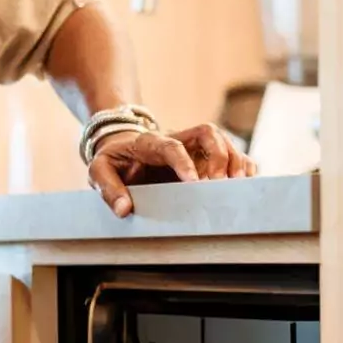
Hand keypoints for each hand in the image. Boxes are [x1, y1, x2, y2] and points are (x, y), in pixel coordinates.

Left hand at [89, 122, 254, 215]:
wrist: (121, 149)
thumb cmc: (112, 161)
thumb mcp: (98, 171)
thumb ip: (108, 189)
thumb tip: (124, 210)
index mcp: (149, 142)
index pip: (171, 145)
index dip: (184, 162)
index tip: (193, 183)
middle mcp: (177, 139)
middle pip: (207, 132)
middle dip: (219, 155)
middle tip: (221, 184)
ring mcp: (193, 148)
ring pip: (223, 141)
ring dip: (235, 161)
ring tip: (238, 186)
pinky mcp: (204, 158)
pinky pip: (230, 156)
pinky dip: (242, 167)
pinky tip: (244, 184)